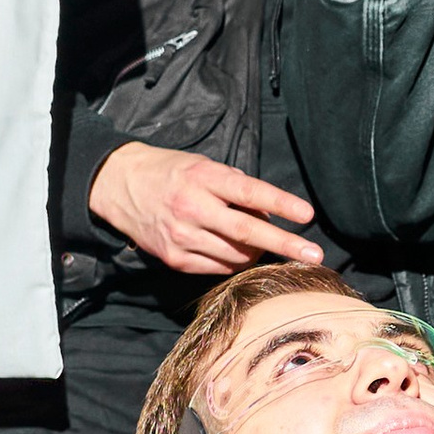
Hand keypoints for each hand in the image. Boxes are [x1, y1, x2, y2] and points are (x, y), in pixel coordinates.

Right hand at [88, 140, 317, 273]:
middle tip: (315, 255)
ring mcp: (182, 236)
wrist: (118, 185)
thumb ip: (235, 187)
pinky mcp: (174, 258)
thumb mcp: (203, 166)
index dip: (281, 204)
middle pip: (247, 232)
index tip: (307, 215)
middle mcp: (192, 208)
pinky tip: (234, 250)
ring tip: (261, 242)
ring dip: (257, 251)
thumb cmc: (171, 172)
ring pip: (236, 255)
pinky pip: (218, 267)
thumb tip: (268, 214)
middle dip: (285, 244)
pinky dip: (235, 261)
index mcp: (203, 178)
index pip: (249, 192)